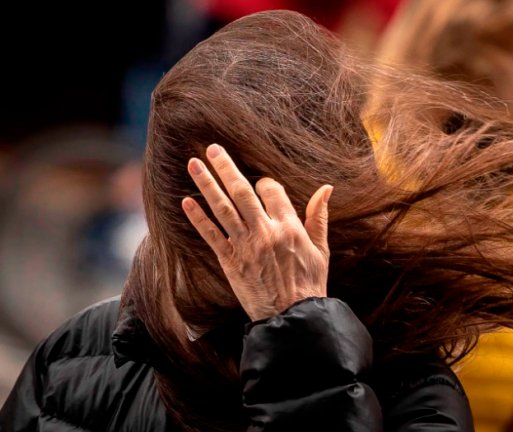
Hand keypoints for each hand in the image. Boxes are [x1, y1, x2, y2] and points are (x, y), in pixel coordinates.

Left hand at [181, 144, 332, 320]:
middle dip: (226, 168)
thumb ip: (319, 217)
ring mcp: (246, 246)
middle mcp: (265, 232)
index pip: (272, 191)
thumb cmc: (309, 284)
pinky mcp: (231, 261)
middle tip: (213, 149)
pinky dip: (198, 218)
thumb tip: (326, 189)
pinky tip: (186, 201)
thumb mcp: (321, 250)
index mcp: (290, 227)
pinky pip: (211, 235)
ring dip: (207, 184)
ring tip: (194, 164)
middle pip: (242, 192)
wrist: (292, 317)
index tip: (261, 184)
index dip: (266, 184)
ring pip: (223, 208)